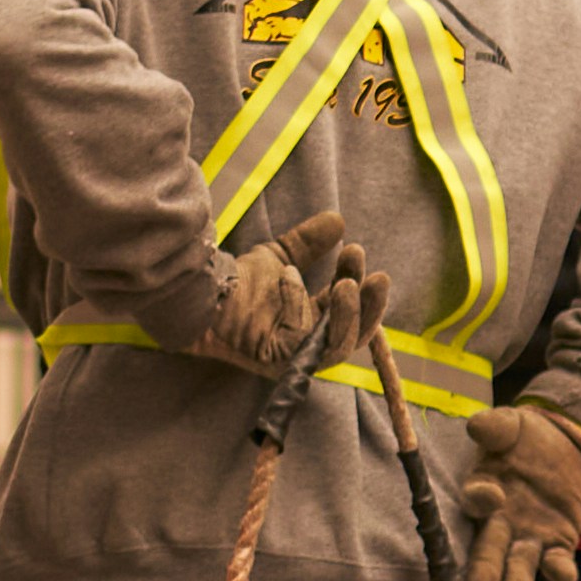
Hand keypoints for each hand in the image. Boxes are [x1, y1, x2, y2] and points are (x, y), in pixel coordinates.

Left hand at [190, 210, 363, 371]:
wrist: (203, 293)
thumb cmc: (239, 282)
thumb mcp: (279, 258)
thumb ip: (308, 243)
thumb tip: (339, 220)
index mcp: (315, 322)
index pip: (349, 308)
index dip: (358, 281)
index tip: (356, 249)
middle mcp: (309, 343)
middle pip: (354, 335)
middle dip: (370, 307)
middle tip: (378, 278)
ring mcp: (294, 356)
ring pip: (337, 347)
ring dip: (348, 315)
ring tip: (347, 284)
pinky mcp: (276, 360)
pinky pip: (300, 338)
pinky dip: (296, 302)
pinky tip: (287, 276)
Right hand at [456, 403, 580, 580]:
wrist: (561, 446)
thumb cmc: (524, 436)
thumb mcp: (510, 423)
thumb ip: (495, 426)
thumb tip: (478, 427)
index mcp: (482, 490)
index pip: (476, 500)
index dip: (481, 499)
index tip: (490, 495)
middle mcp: (501, 521)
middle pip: (489, 549)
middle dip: (486, 569)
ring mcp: (530, 536)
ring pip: (520, 565)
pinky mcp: (559, 542)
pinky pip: (557, 562)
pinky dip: (559, 571)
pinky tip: (563, 575)